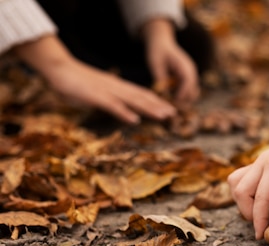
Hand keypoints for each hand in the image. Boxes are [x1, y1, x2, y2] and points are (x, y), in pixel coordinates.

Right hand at [13, 35, 176, 123]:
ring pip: (132, 100)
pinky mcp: (95, 96)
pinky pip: (112, 105)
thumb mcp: (99, 93)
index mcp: (118, 87)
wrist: (59, 68)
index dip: (157, 102)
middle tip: (175, 115)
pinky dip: (124, 112)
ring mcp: (107, 91)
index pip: (142, 95)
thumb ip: (112, 101)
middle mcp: (117, 88)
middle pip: (142, 97)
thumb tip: (123, 111)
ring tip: (163, 116)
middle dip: (159, 106)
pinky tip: (134, 120)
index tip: (171, 110)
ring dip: (149, 109)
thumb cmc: (77, 83)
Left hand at [142, 18, 199, 104]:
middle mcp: (191, 70)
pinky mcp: (188, 76)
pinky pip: (189, 90)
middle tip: (172, 107)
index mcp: (184, 65)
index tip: (172, 102)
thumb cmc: (157, 51)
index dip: (181, 94)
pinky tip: (172, 98)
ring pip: (193, 92)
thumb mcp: (155, 64)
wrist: (162, 41)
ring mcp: (191, 74)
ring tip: (172, 104)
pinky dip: (182, 95)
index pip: (187, 83)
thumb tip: (163, 94)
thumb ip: (160, 79)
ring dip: (184, 99)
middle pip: (193, 91)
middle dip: (184, 100)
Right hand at [228, 134, 268, 239]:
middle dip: (248, 212)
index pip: (260, 197)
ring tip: (262, 212)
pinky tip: (261, 202)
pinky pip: (241, 179)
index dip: (259, 219)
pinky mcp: (259, 164)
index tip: (263, 236)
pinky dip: (246, 193)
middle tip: (265, 224)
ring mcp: (259, 161)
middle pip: (240, 190)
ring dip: (244, 202)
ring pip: (236, 183)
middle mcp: (263, 161)